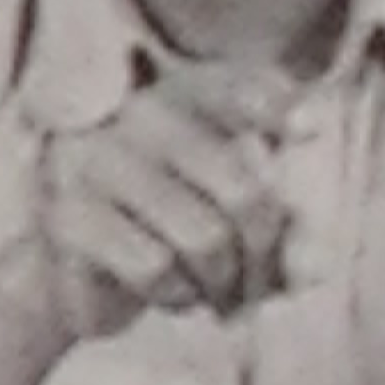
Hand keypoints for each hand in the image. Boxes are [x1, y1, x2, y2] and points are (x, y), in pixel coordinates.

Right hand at [40, 62, 298, 334]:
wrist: (70, 279)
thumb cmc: (162, 237)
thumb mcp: (225, 221)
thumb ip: (275, 227)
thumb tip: (315, 267)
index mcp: (179, 98)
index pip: (234, 88)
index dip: (274, 104)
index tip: (310, 128)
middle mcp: (135, 116)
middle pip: (241, 191)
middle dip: (264, 256)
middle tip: (257, 291)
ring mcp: (95, 160)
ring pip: (203, 237)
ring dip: (221, 284)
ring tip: (214, 296)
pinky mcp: (68, 215)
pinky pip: (153, 266)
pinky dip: (174, 294)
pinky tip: (168, 292)